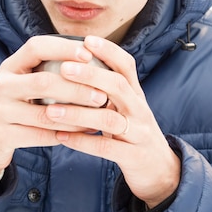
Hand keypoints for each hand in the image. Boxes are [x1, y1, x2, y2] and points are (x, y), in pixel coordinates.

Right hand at [0, 36, 107, 179]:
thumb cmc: (8, 108)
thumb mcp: (17, 85)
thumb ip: (43, 73)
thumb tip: (89, 62)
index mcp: (8, 67)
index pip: (36, 47)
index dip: (63, 48)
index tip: (88, 54)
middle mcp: (0, 85)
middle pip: (44, 81)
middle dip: (78, 88)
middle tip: (102, 95)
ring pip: (45, 114)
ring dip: (77, 116)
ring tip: (97, 117)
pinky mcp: (0, 136)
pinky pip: (40, 135)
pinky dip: (65, 134)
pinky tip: (82, 133)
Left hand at [46, 35, 180, 207]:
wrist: (160, 171)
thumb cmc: (133, 134)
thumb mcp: (126, 108)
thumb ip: (107, 91)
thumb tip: (75, 65)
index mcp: (136, 95)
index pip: (126, 66)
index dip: (109, 51)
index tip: (87, 40)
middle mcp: (140, 110)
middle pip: (119, 86)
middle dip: (91, 75)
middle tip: (64, 69)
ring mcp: (139, 133)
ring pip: (110, 118)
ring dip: (79, 113)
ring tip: (51, 110)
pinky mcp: (134, 156)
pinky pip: (106, 147)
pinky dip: (82, 142)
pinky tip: (60, 136)